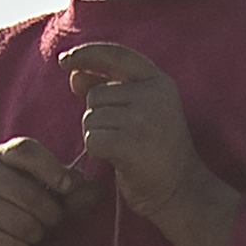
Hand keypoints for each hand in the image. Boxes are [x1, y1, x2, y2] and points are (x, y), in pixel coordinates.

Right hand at [0, 141, 83, 245]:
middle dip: (51, 214)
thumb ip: (69, 190)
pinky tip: (17, 244)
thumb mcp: (41, 189)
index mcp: (4, 155)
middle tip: (52, 219)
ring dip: (36, 234)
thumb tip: (94, 190)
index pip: (26, 151)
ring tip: (33, 231)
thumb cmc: (14, 203)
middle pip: (29, 195)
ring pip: (22, 224)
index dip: (52, 169)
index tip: (69, 186)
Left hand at [54, 40, 217, 243]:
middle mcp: (154, 94)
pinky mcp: (131, 143)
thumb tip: (75, 72)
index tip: (64, 61)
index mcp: (159, 81)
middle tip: (125, 138)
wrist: (181, 191)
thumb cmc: (157, 153)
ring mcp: (144, 118)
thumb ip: (108, 89)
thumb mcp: (138, 113)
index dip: (87, 54)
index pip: (116, 55)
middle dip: (98, 117)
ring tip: (124, 150)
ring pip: (91, 119)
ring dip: (97, 136)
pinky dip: (97, 152)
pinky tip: (117, 160)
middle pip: (96, 95)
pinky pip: (92, 140)